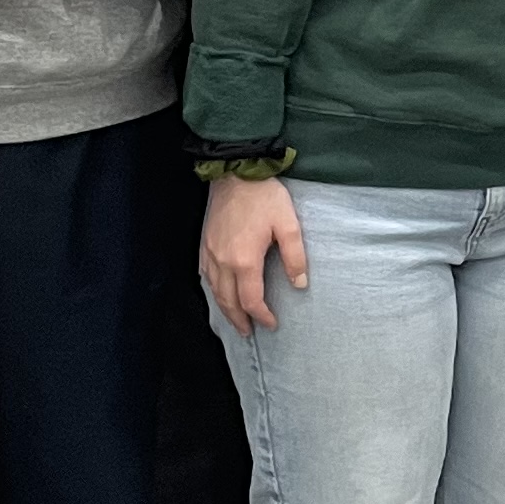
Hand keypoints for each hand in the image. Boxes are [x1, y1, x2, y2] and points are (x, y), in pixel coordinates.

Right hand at [200, 175, 307, 335]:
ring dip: (224, 309)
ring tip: (235, 320)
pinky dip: (213, 290)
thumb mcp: (288, 224)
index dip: (261, 316)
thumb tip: (299, 284)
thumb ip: (295, 257)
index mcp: (244, 260)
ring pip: (214, 291)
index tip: (271, 324)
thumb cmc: (264, 196)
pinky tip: (219, 293)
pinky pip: (205, 275)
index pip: (250, 300)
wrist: (235, 170)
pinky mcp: (204, 243)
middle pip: (228, 301)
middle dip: (239, 320)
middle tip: (248, 333)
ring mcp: (210, 252)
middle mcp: (222, 261)